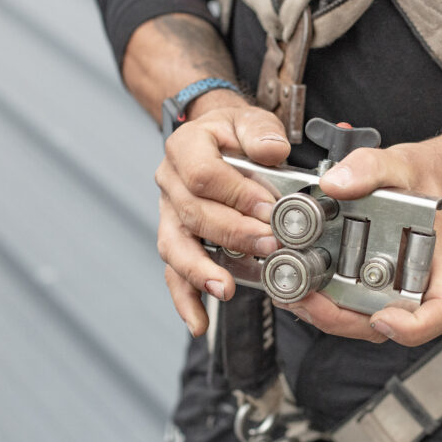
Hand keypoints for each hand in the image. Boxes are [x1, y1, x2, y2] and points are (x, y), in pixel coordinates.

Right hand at [156, 96, 290, 335]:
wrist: (215, 138)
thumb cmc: (233, 133)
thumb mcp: (250, 119)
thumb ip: (260, 131)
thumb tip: (272, 151)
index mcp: (185, 148)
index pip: (202, 175)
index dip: (236, 193)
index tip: (267, 208)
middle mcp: (170, 182)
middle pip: (192, 214)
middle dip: (233, 234)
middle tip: (268, 245)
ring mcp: (169, 214)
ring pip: (176, 247)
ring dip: (201, 271)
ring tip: (225, 288)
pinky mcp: (177, 239)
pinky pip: (174, 273)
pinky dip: (185, 299)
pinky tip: (199, 322)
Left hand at [277, 142, 441, 345]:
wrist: (419, 178)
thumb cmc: (422, 179)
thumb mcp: (399, 164)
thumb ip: (370, 169)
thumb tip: (335, 185)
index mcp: (435, 264)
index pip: (439, 313)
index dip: (412, 328)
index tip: (382, 318)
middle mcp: (411, 285)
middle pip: (384, 326)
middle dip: (340, 318)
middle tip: (307, 298)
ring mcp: (385, 288)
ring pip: (356, 318)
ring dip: (321, 312)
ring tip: (290, 291)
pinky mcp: (361, 283)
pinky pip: (342, 302)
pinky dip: (317, 298)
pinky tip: (293, 281)